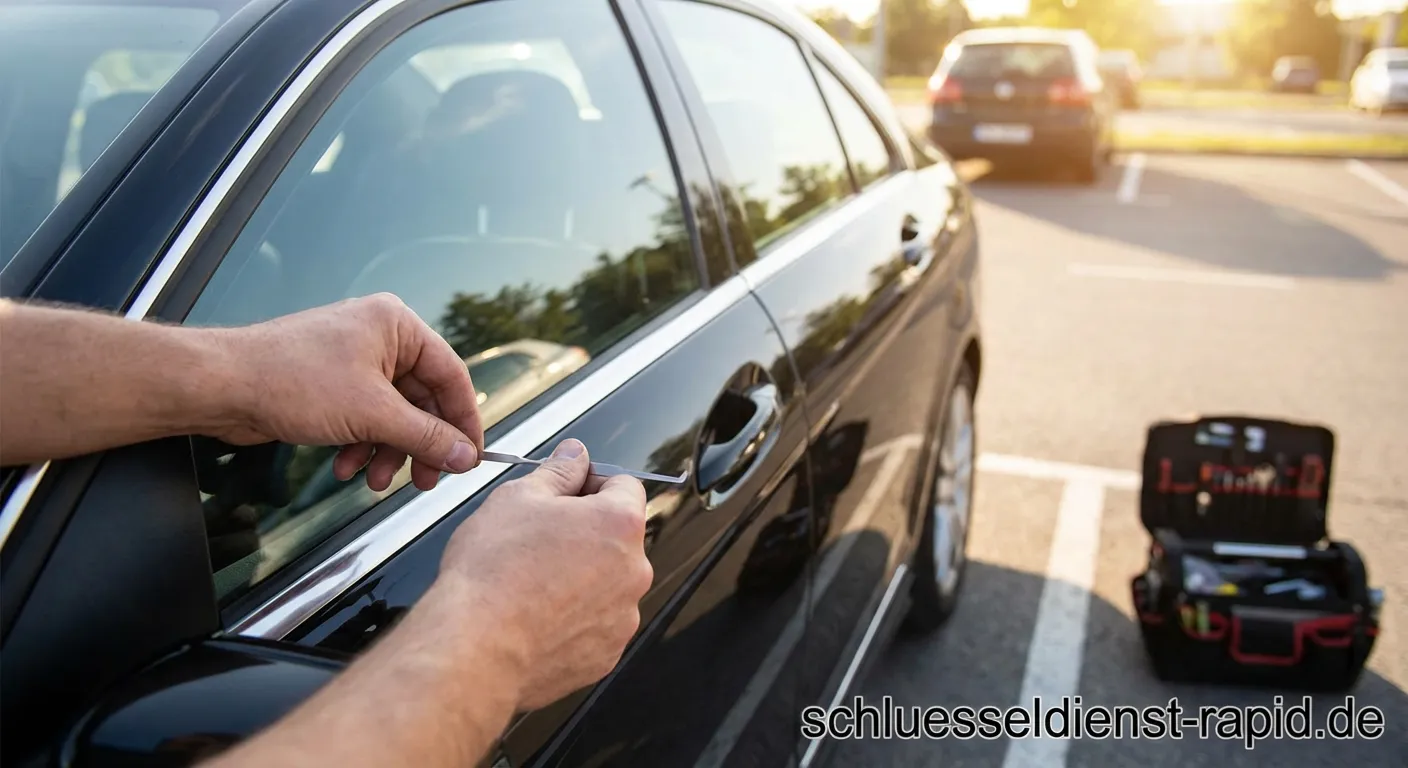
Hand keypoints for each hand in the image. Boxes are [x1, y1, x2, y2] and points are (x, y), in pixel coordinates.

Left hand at [213, 293, 484, 490]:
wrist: (222, 386)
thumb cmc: (292, 381)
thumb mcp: (372, 414)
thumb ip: (425, 436)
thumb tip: (465, 455)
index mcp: (397, 326)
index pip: (451, 376)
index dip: (463, 422)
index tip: (470, 458)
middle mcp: (380, 338)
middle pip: (422, 400)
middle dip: (418, 445)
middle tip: (425, 481)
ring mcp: (354, 361)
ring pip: (392, 415)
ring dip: (388, 452)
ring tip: (376, 481)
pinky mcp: (332, 384)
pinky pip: (365, 419)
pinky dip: (361, 445)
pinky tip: (345, 467)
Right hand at [436, 439, 651, 709]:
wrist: (473, 651)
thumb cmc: (492, 575)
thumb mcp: (518, 498)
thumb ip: (558, 471)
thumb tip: (575, 456)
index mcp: (619, 525)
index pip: (625, 485)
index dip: (591, 481)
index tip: (565, 491)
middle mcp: (633, 573)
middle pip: (617, 538)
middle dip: (584, 532)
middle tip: (537, 538)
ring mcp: (622, 619)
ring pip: (605, 584)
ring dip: (579, 577)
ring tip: (530, 582)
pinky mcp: (605, 656)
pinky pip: (594, 625)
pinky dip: (572, 618)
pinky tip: (535, 615)